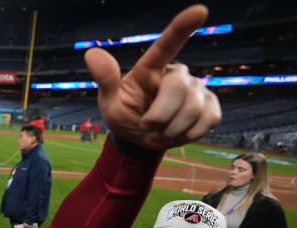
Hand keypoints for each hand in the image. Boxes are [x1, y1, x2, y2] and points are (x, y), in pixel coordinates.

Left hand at [84, 5, 220, 150]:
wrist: (141, 139)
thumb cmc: (124, 115)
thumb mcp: (109, 103)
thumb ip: (106, 79)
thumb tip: (91, 53)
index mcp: (151, 67)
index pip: (167, 44)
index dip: (182, 26)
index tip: (199, 10)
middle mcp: (177, 73)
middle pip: (178, 89)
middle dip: (159, 116)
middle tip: (146, 126)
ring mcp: (197, 88)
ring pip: (193, 109)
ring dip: (171, 130)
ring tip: (159, 131)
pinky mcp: (212, 106)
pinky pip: (208, 120)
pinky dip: (188, 134)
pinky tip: (177, 132)